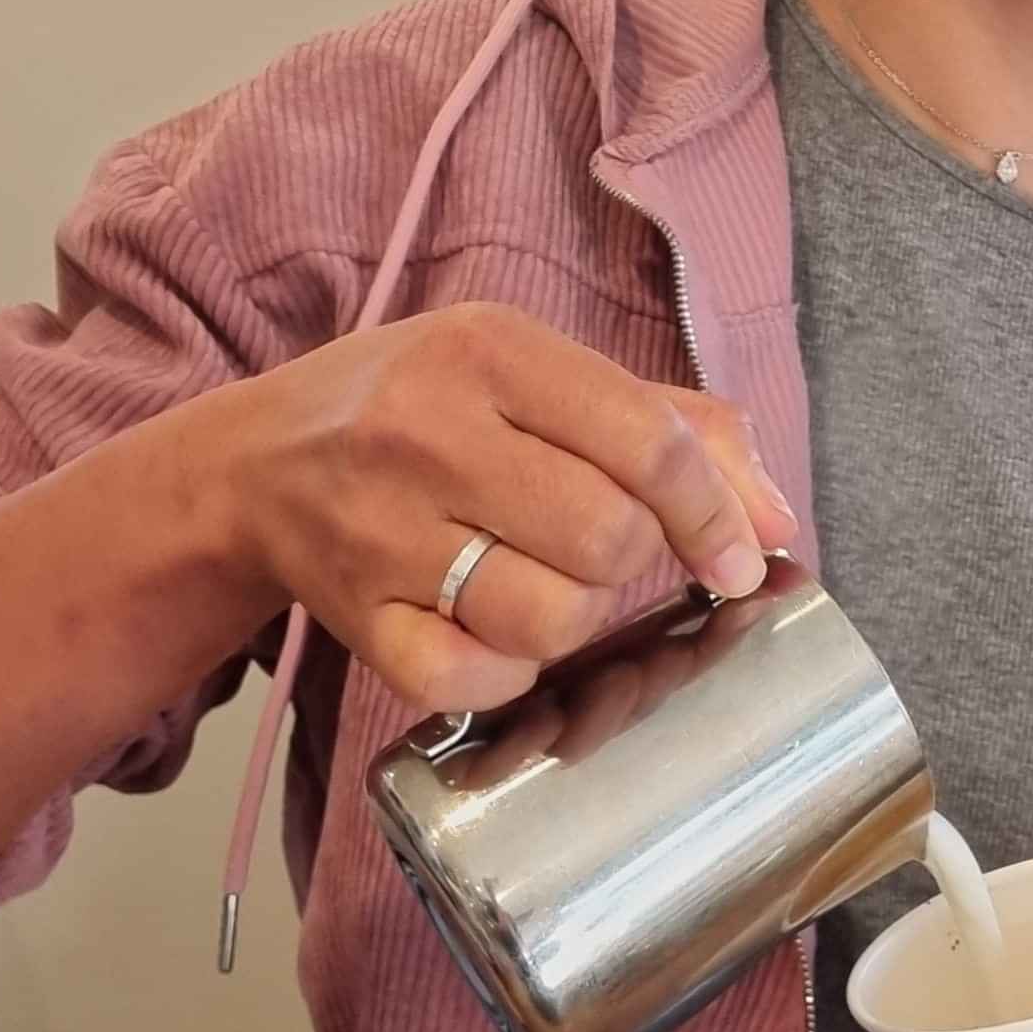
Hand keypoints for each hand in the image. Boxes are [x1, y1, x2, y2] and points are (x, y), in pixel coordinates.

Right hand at [205, 303, 796, 716]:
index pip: (647, 441)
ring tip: (544, 584)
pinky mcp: (354, 617)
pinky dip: (506, 677)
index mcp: (490, 351)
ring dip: (576, 620)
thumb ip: (673, 426)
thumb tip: (777, 520)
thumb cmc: (424, 409)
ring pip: (549, 619)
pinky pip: (471, 681)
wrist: (255, 464)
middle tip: (603, 550)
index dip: (716, 512)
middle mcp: (430, 432)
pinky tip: (496, 640)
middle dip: (636, 560)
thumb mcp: (535, 372)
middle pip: (607, 538)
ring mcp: (384, 531)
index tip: (742, 558)